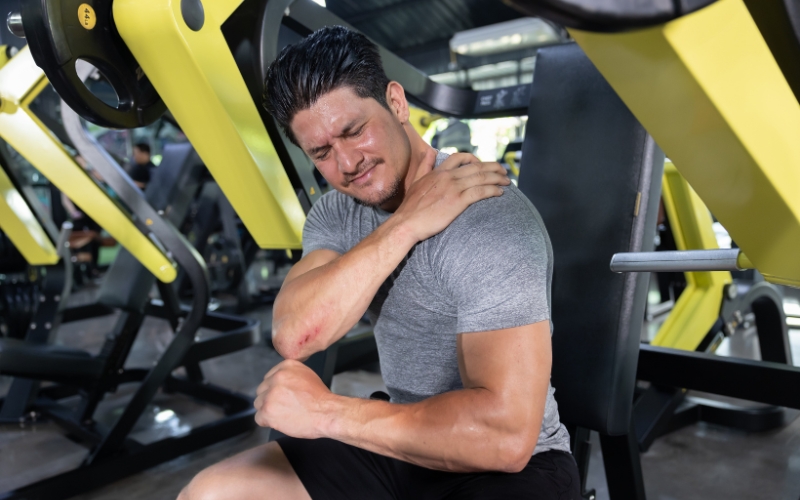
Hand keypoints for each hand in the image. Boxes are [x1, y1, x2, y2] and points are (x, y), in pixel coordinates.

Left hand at [254, 359, 333, 438]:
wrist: (327, 413)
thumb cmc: (321, 399)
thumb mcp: (307, 375)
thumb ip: (290, 375)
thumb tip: (277, 383)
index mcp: (286, 366)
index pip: (269, 378)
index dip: (276, 390)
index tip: (285, 396)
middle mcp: (276, 377)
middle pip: (262, 390)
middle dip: (271, 399)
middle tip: (286, 407)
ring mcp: (270, 394)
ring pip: (258, 404)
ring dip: (268, 411)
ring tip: (285, 414)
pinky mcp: (267, 410)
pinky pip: (258, 418)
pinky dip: (268, 422)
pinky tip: (281, 421)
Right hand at [394, 150, 509, 242]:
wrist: (407, 223)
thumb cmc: (411, 207)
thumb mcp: (416, 180)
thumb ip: (425, 165)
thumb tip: (429, 151)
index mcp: (439, 172)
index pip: (461, 158)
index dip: (476, 159)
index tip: (484, 164)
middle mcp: (448, 177)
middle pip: (476, 166)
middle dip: (493, 168)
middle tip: (504, 172)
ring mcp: (453, 188)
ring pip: (481, 177)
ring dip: (497, 178)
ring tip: (507, 182)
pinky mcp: (458, 201)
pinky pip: (480, 192)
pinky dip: (492, 190)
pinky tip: (500, 193)